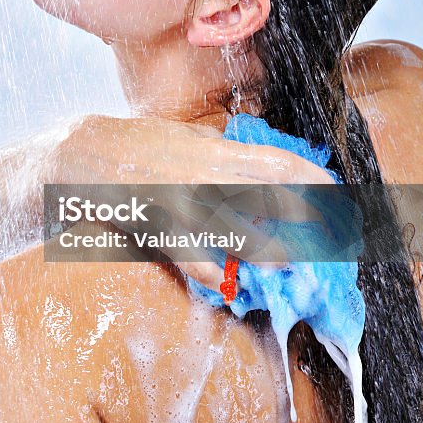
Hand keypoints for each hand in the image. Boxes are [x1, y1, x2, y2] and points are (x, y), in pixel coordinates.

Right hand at [53, 115, 335, 295]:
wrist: (84, 158)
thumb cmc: (139, 144)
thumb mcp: (187, 135)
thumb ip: (223, 148)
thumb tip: (260, 156)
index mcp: (216, 151)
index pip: (279, 164)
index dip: (315, 180)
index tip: (338, 192)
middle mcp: (207, 179)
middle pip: (273, 202)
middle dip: (307, 219)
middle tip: (330, 236)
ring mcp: (186, 210)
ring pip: (243, 240)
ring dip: (270, 255)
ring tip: (290, 264)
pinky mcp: (164, 235)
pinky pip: (200, 265)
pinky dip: (217, 278)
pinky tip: (231, 287)